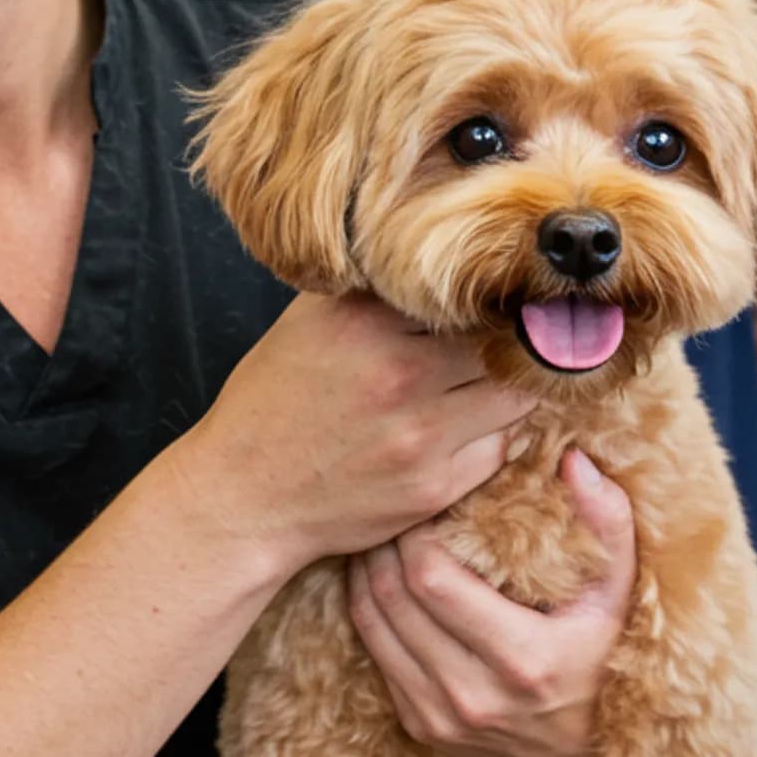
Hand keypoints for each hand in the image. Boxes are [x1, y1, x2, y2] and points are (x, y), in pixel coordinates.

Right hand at [185, 291, 536, 585]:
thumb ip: (369, 288)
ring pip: (513, 397)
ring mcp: (420, 435)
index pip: (464, 292)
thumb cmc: (273, 402)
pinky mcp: (433, 487)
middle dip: (504, 341)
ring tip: (481, 385)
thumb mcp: (307, 322)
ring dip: (505, 388)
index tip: (491, 300)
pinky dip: (490, 436)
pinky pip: (498, 449)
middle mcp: (398, 373)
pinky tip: (461, 429)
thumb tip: (434, 259)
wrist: (243, 497)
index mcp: (365, 321)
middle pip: (500, 341)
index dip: (484, 295)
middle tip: (500, 343)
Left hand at [345, 446, 635, 756]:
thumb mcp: (620, 595)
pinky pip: (376, 658)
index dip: (414, 534)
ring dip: (366, 576)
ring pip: (373, 627)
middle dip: (383, 546)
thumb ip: (606, 524)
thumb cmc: (608, 663)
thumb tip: (572, 461)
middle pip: (393, 599)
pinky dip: (370, 613)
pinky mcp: (423, 730)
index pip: (432, 581)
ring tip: (377, 539)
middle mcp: (473, 696)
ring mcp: (441, 719)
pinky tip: (381, 583)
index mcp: (523, 660)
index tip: (423, 504)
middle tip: (390, 512)